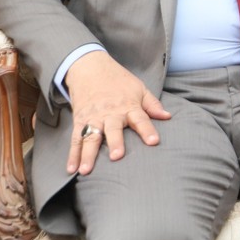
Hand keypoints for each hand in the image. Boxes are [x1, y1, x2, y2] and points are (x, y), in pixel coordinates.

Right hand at [64, 51, 170, 174]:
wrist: (90, 68)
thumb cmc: (119, 80)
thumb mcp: (139, 88)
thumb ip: (152, 105)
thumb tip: (167, 116)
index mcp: (128, 106)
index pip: (141, 119)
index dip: (147, 130)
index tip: (153, 141)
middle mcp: (110, 113)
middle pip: (113, 130)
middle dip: (115, 142)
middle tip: (116, 157)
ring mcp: (93, 117)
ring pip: (90, 137)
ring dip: (88, 154)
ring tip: (86, 171)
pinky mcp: (79, 120)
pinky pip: (75, 139)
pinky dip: (72, 155)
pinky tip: (71, 169)